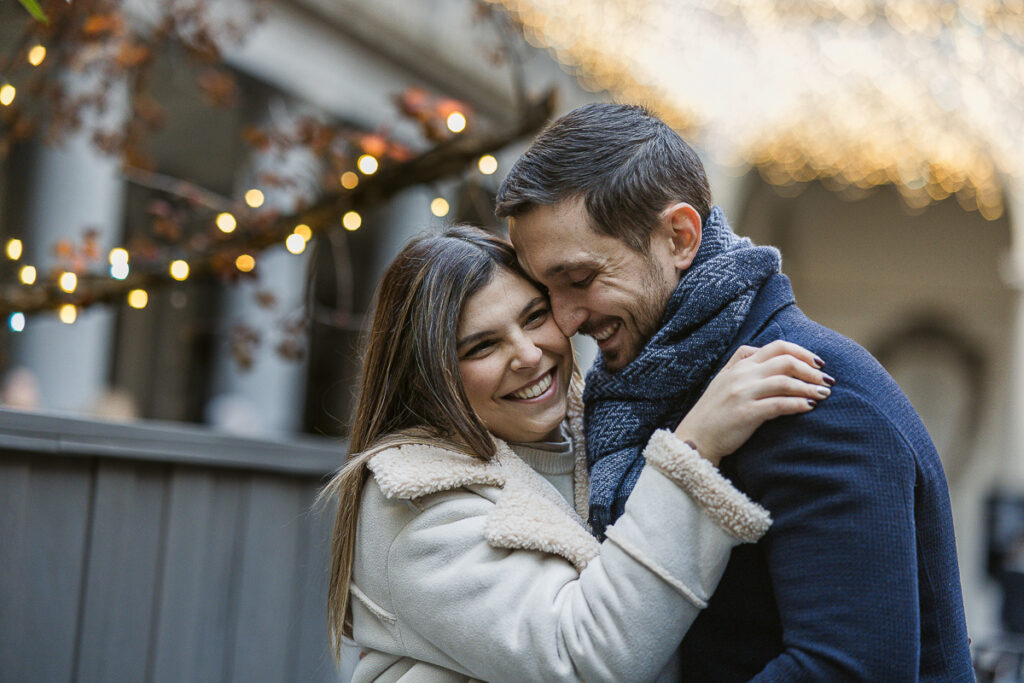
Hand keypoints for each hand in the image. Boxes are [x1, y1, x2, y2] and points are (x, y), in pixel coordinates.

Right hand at [674, 340, 832, 465]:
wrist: (695, 438)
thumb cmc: (713, 413)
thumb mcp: (723, 380)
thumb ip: (742, 364)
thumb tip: (768, 355)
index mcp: (739, 365)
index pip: (777, 347)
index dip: (802, 352)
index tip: (818, 364)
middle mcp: (741, 375)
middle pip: (785, 360)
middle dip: (811, 370)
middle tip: (826, 381)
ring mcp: (742, 393)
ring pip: (785, 381)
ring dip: (809, 387)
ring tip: (824, 394)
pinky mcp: (746, 413)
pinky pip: (778, 404)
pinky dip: (798, 404)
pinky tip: (810, 407)